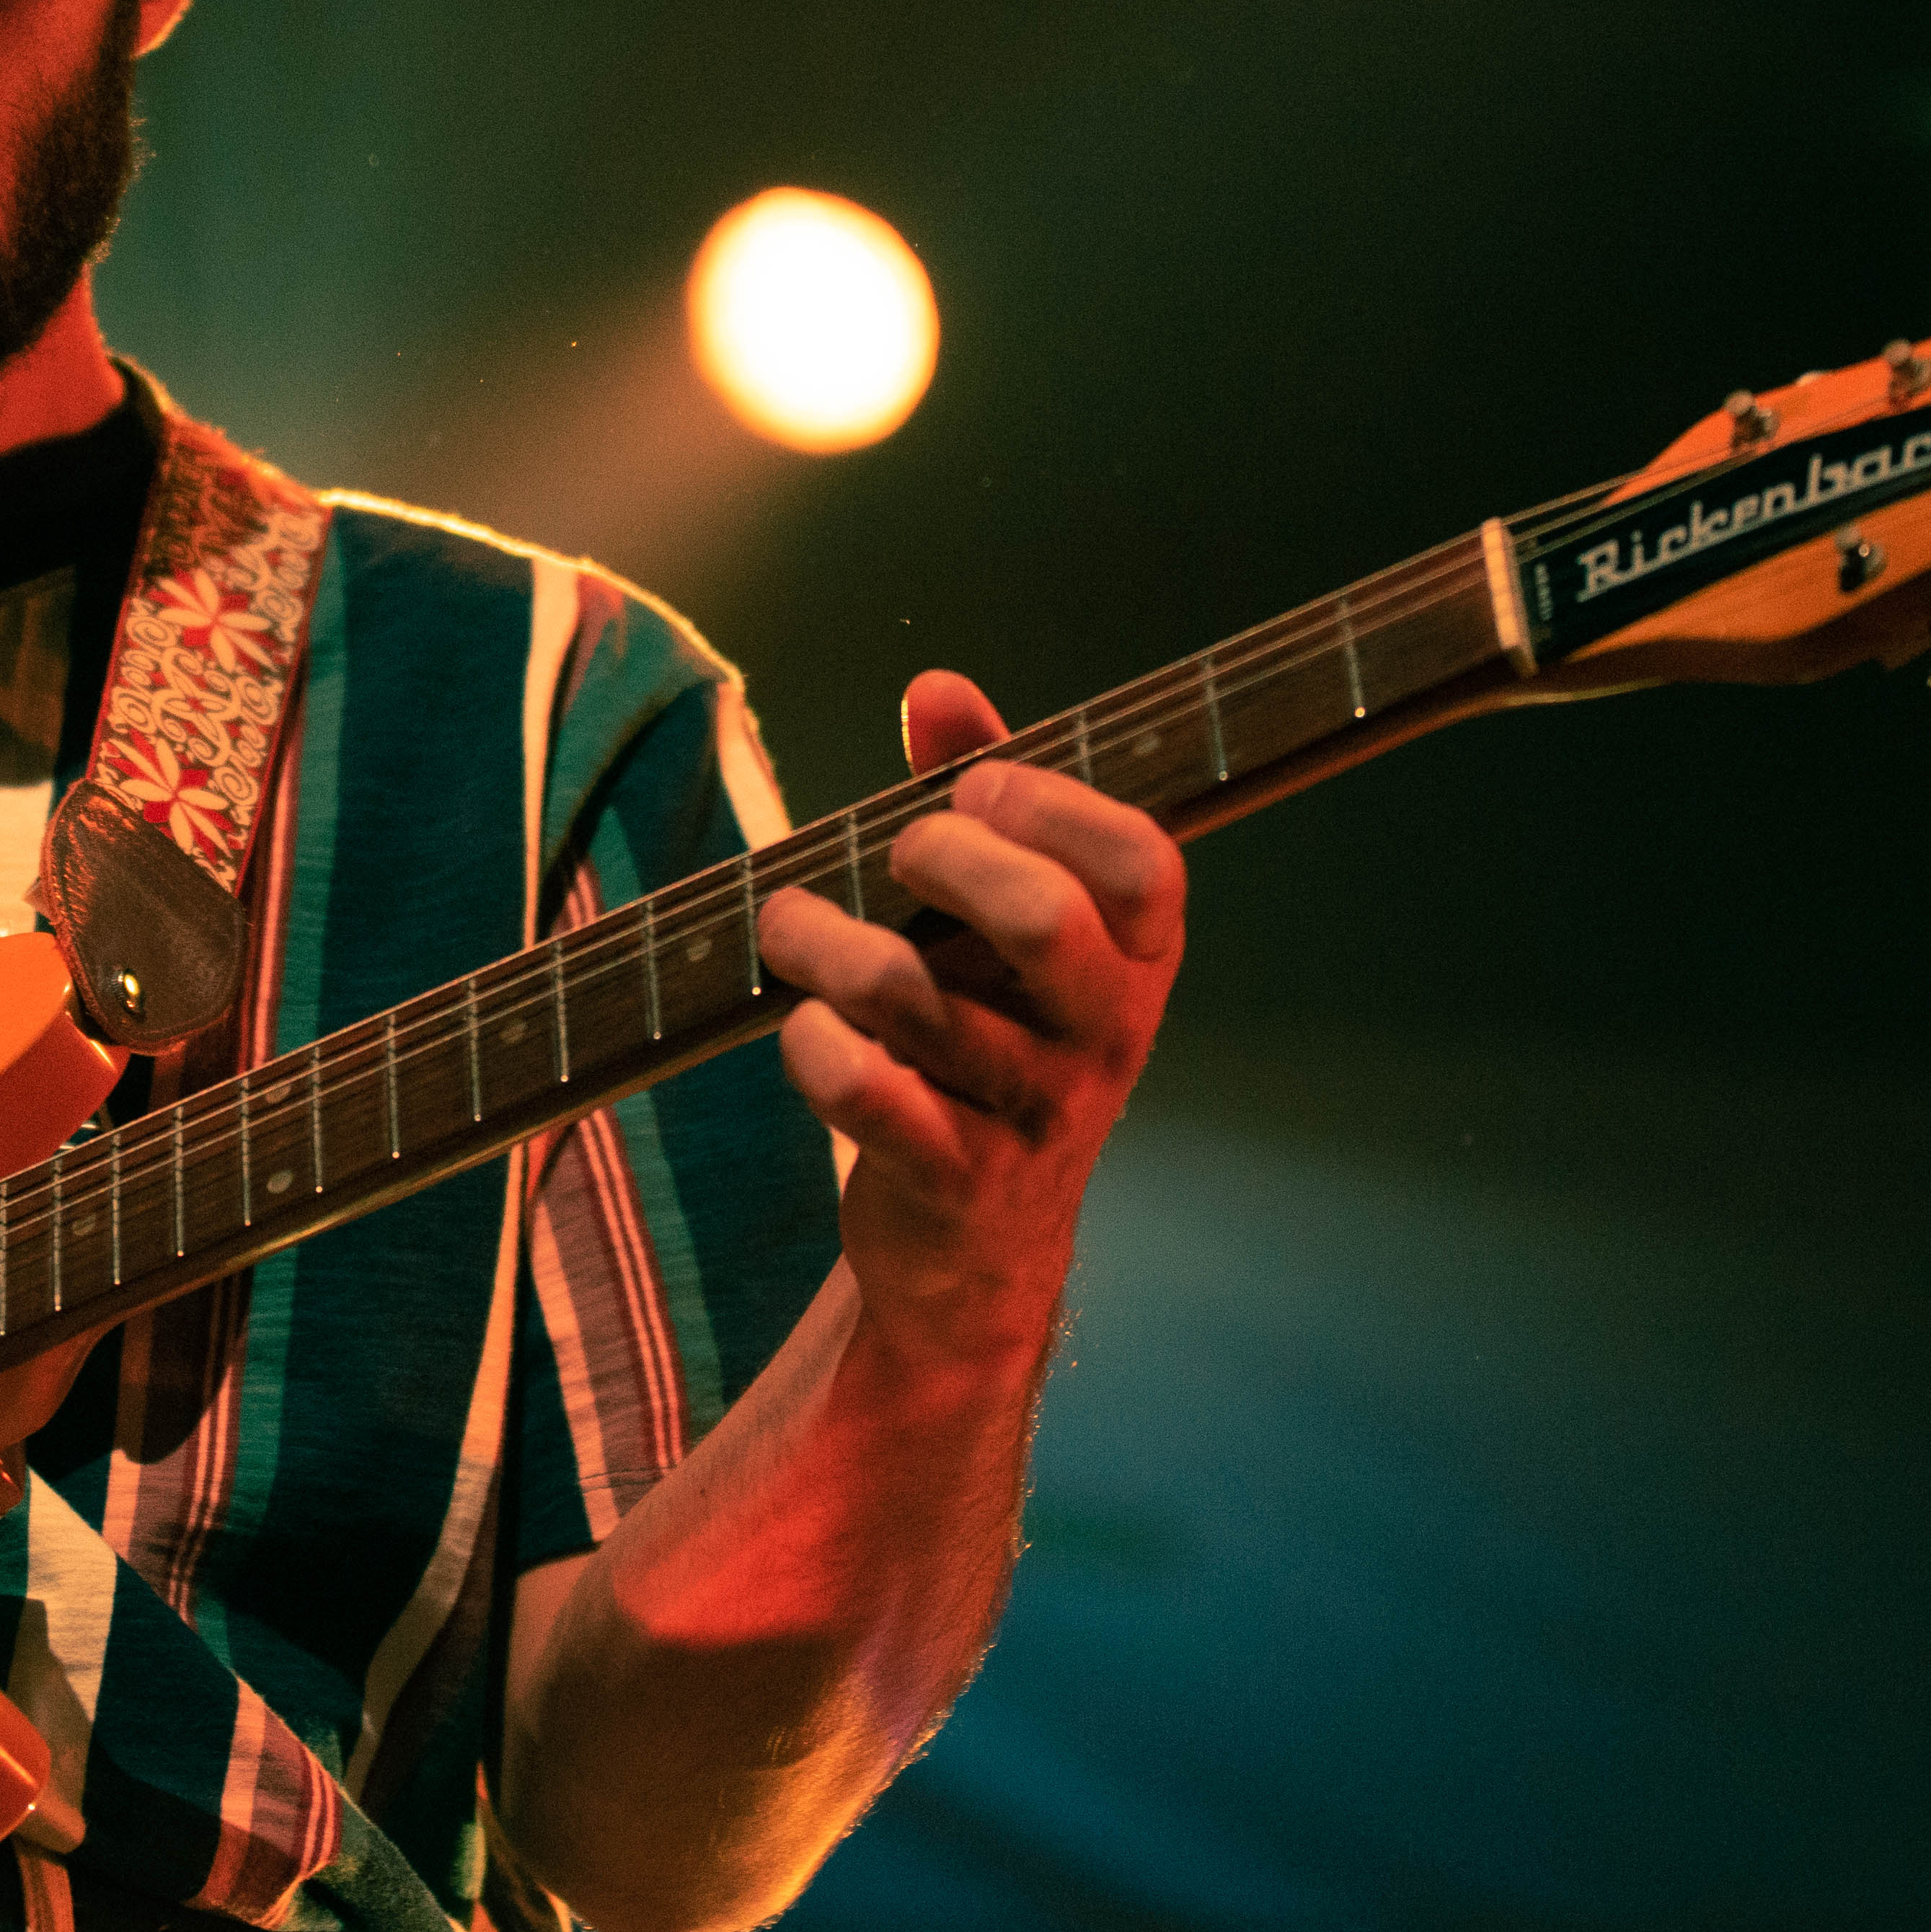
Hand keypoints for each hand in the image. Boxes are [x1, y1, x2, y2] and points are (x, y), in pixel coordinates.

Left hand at [762, 671, 1184, 1372]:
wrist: (976, 1243)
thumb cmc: (988, 1034)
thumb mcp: (1002, 921)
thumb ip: (983, 796)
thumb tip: (940, 688)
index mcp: (1136, 958)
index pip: (1142, 861)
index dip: (1049, 803)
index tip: (971, 792)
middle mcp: (1102, 1034)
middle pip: (1040, 916)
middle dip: (941, 857)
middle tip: (892, 856)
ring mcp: (1033, 1113)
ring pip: (911, 996)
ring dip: (823, 940)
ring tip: (788, 925)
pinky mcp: (953, 1178)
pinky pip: (865, 1093)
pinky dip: (812, 1047)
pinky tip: (804, 1030)